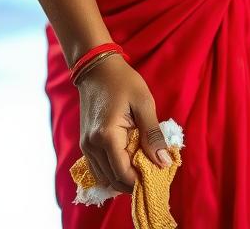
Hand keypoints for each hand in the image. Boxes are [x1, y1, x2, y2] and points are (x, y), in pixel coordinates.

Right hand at [76, 56, 173, 193]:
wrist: (97, 68)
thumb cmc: (123, 81)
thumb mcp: (144, 103)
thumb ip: (153, 135)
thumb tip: (164, 162)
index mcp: (107, 136)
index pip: (123, 173)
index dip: (140, 181)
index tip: (157, 176)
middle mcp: (92, 146)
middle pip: (113, 180)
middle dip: (132, 182)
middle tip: (151, 173)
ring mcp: (86, 146)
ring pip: (104, 177)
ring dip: (122, 178)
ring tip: (140, 167)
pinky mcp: (85, 143)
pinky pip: (98, 168)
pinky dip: (112, 170)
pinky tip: (127, 161)